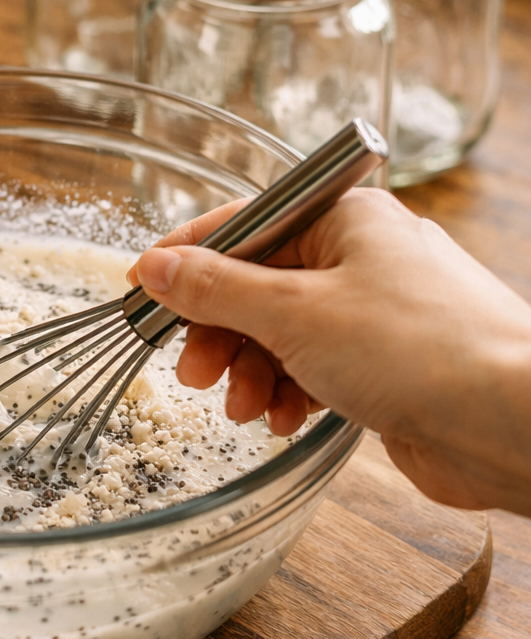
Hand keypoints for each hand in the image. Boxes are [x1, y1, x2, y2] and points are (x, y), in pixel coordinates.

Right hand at [130, 187, 530, 515]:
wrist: (512, 422)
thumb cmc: (421, 349)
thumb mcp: (294, 313)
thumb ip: (217, 291)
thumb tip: (158, 267)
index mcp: (345, 217)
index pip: (245, 223)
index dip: (189, 258)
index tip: (144, 290)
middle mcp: (364, 255)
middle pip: (260, 283)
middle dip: (221, 332)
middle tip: (193, 373)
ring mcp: (380, 311)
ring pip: (285, 332)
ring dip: (253, 371)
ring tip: (244, 407)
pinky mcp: (390, 363)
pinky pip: (318, 367)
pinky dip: (292, 392)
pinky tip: (286, 419)